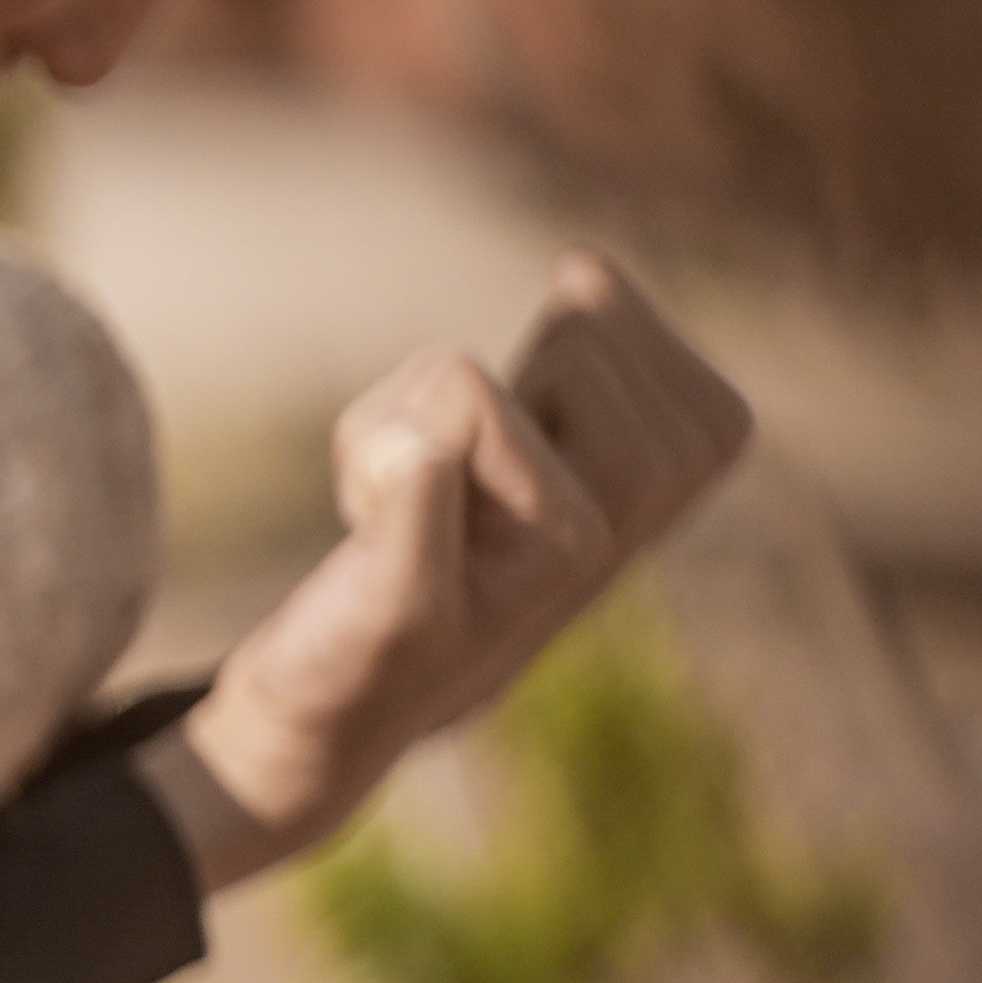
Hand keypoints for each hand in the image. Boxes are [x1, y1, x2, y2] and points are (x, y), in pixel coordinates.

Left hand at [148, 253, 755, 887]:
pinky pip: (415, 467)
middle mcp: (607, 546)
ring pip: (460, 381)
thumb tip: (584, 266)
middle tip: (443, 472)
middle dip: (473, 373)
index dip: (567, 349)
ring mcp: (513, 583)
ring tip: (400, 504)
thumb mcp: (512, 438)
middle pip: (566, 341)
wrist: (326, 716)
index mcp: (655, 499)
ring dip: (400, 417)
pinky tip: (362, 524)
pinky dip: (376, 459)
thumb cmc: (426, 560)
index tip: (515, 433)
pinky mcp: (409, 607)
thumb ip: (574, 357)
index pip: (624, 322)